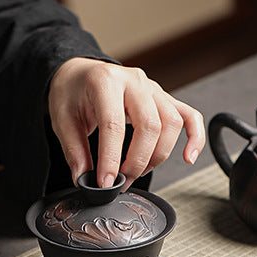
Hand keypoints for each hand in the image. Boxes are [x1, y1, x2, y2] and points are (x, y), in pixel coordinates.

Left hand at [47, 57, 204, 187]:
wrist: (81, 73)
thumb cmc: (72, 92)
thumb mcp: (62, 120)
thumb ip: (74, 151)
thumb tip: (84, 179)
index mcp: (105, 82)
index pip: (114, 125)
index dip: (112, 159)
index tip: (106, 183)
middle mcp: (133, 81)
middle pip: (150, 125)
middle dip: (138, 161)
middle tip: (122, 181)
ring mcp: (153, 88)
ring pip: (171, 124)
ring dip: (158, 156)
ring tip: (137, 172)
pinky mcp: (164, 98)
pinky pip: (189, 116)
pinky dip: (195, 137)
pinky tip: (188, 157)